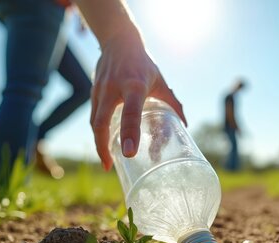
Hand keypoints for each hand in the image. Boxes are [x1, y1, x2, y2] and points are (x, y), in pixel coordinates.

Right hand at [90, 30, 185, 169]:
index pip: (130, 113)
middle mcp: (113, 88)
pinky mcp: (93, 92)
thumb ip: (172, 102)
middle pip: (101, 122)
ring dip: (98, 143)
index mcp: (134, 86)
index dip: (129, 133)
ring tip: (107, 162)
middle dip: (103, 147)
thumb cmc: (143, 63)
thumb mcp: (160, 81)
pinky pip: (93, 117)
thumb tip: (185, 125)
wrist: (118, 41)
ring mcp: (100, 90)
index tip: (129, 154)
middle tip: (109, 166)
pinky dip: (97, 133)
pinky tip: (103, 144)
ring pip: (94, 122)